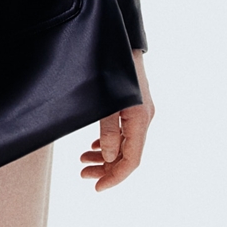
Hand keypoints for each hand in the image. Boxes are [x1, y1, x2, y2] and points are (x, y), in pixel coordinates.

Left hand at [80, 49, 152, 191]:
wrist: (122, 39)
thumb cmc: (111, 65)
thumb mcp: (107, 100)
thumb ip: (107, 130)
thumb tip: (108, 156)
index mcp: (140, 120)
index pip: (131, 161)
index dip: (114, 177)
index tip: (96, 187)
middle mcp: (143, 119)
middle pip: (128, 156)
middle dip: (106, 169)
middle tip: (83, 174)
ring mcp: (139, 113)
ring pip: (124, 145)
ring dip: (105, 157)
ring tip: (83, 161)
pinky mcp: (133, 106)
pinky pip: (123, 133)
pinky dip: (108, 143)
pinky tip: (94, 147)